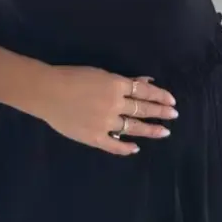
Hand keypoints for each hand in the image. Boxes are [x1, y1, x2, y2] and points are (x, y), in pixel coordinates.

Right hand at [38, 66, 177, 155]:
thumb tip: (145, 82)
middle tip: (174, 115)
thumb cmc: (72, 76)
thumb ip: (123, 81)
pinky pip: (114, 145)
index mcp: (116, 85)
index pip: (144, 91)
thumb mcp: (100, 73)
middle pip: (143, 108)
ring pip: (133, 127)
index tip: (172, 100)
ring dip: (150, 130)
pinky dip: (126, 147)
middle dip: (160, 112)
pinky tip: (135, 148)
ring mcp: (105, 122)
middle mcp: (115, 104)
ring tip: (164, 132)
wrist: (47, 92)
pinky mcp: (94, 137)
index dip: (159, 96)